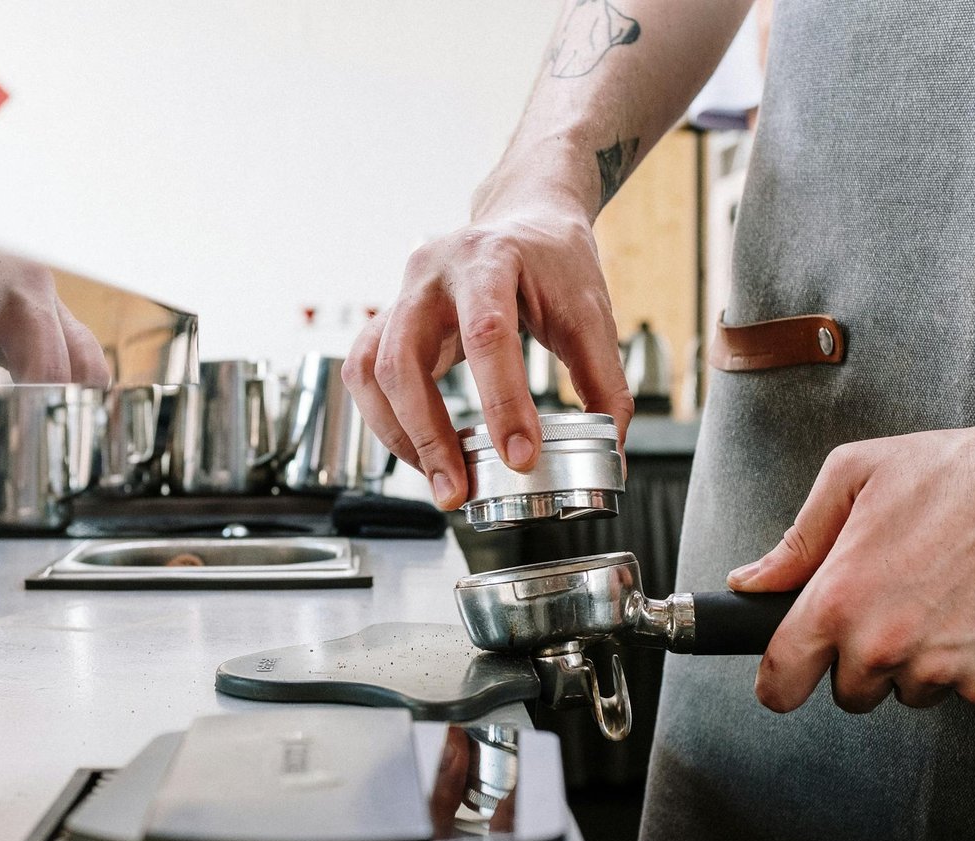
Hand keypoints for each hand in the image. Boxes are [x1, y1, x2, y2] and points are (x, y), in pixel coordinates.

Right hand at [342, 203, 632, 508]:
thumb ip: (604, 382)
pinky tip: (417, 450)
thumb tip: (612, 450)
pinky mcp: (388, 318)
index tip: (521, 457)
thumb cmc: (554, 260)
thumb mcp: (591, 311)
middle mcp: (433, 272)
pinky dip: (384, 420)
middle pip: (403, 357)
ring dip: (398, 434)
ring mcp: (402, 293)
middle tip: (457, 489)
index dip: (502, 402)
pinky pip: (362, 373)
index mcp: (490, 259)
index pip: (487, 335)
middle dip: (428, 435)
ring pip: (370, 370)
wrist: (524, 218)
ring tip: (438, 478)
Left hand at [729, 375, 974, 712]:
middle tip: (889, 606)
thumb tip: (750, 583)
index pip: (781, 683)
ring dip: (916, 662)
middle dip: (859, 660)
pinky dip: (970, 663)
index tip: (787, 678)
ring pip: (908, 693)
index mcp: (838, 602)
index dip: (779, 683)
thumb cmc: (950, 470)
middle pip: (849, 693)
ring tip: (942, 598)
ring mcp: (947, 669)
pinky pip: (966, 692)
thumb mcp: (851, 480)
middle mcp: (887, 646)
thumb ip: (796, 544)